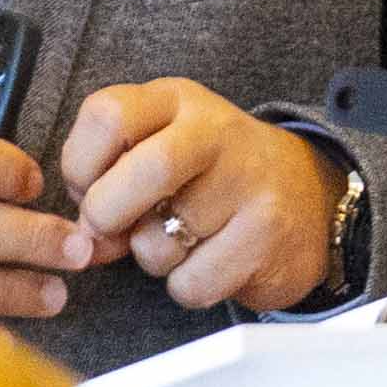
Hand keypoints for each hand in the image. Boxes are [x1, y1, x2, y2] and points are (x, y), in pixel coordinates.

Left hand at [62, 79, 339, 312]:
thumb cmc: (209, 179)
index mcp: (177, 100)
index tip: (86, 188)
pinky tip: (209, 263)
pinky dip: (186, 285)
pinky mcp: (266, 235)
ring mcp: (247, 182)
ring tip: (179, 241)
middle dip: (106, 215)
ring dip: (150, 258)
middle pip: (142, 172)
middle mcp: (216, 132)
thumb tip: (83, 240)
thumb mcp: (159, 151)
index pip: (107, 115)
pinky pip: (192, 282)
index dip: (79, 164)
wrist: (308, 198)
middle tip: (111, 231)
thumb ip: (108, 183)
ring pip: (159, 242)